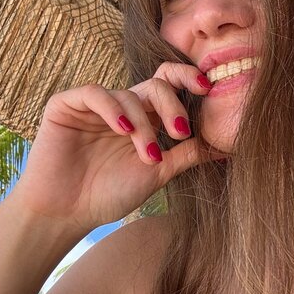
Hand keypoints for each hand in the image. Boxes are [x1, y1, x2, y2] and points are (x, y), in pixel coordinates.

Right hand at [9, 65, 215, 235]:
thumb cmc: (108, 195)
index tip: (209, 89)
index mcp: (143, 118)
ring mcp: (94, 106)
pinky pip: (95, 93)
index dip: (188, 79)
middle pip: (155, 85)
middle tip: (179, 131)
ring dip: (145, 125)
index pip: (168, 85)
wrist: (66, 214)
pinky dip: (113, 108)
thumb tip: (227, 147)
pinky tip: (123, 129)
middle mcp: (121, 108)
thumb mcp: (157, 172)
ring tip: (149, 155)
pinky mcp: (66, 106)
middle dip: (172, 106)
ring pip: (129, 94)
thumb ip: (187, 155)